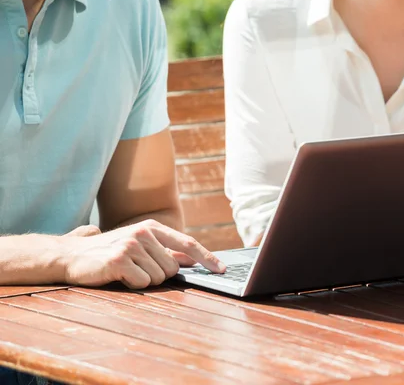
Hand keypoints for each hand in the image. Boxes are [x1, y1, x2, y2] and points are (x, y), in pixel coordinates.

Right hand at [61, 220, 225, 288]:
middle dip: (159, 275)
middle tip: (138, 269)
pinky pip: (142, 283)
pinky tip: (118, 276)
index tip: (222, 270)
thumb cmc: (111, 253)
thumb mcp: (141, 246)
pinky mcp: (119, 260)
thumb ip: (167, 251)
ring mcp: (131, 245)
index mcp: (153, 227)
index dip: (207, 258)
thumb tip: (194, 260)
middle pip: (173, 268)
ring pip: (159, 277)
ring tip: (127, 271)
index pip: (187, 243)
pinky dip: (132, 285)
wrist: (72, 255)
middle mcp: (144, 233)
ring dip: (144, 280)